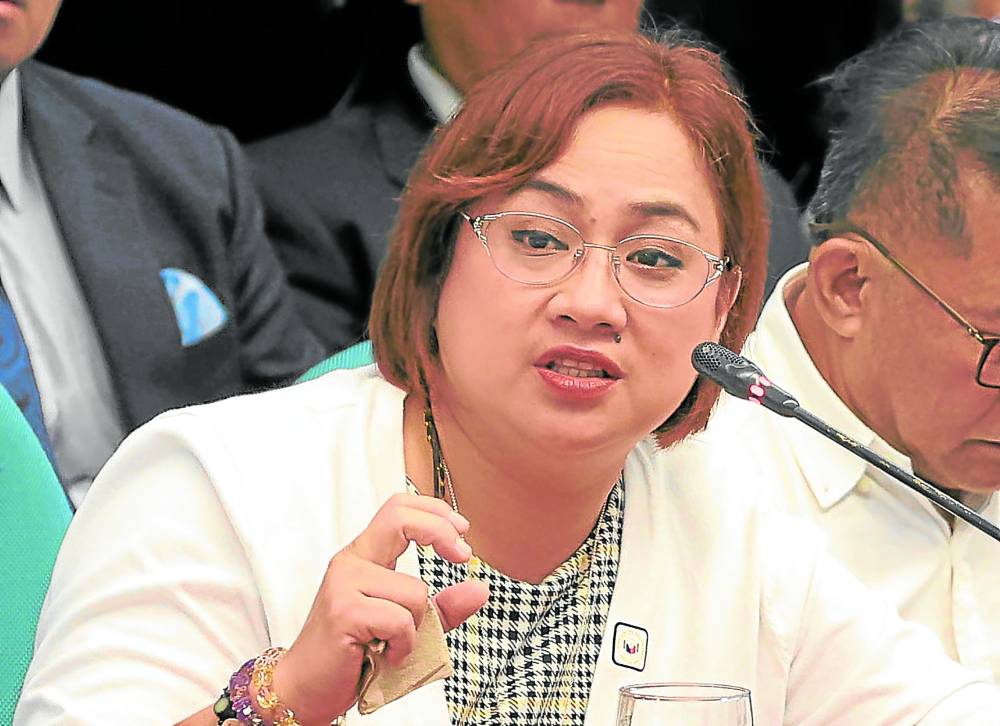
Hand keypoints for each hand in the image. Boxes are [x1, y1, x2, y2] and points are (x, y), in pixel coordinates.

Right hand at [269, 493, 488, 724]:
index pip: (398, 508)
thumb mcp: (408, 626)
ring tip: (393, 644)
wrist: (307, 689)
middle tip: (463, 556)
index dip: (435, 511)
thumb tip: (479, 588)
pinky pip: (400, 621)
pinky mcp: (344, 611)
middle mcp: (352, 562)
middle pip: (400, 519)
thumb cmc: (353, 654)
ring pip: (414, 591)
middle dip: (441, 532)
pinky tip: (385, 656)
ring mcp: (344, 584)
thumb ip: (442, 607)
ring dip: (417, 626)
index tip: (461, 531)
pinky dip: (404, 645)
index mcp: (365, 556)